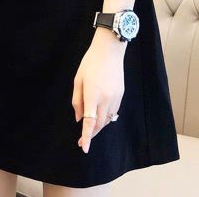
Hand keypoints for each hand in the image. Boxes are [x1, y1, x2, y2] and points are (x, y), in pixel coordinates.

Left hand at [72, 28, 126, 152]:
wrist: (109, 50)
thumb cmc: (90, 63)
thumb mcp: (78, 79)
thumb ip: (77, 100)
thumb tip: (78, 118)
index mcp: (92, 94)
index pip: (89, 121)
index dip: (86, 136)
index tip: (84, 147)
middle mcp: (105, 99)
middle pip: (99, 124)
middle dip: (91, 133)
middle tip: (82, 138)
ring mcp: (115, 97)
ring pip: (107, 119)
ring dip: (99, 126)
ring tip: (90, 128)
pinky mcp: (121, 95)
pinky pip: (113, 111)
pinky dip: (106, 117)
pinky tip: (100, 115)